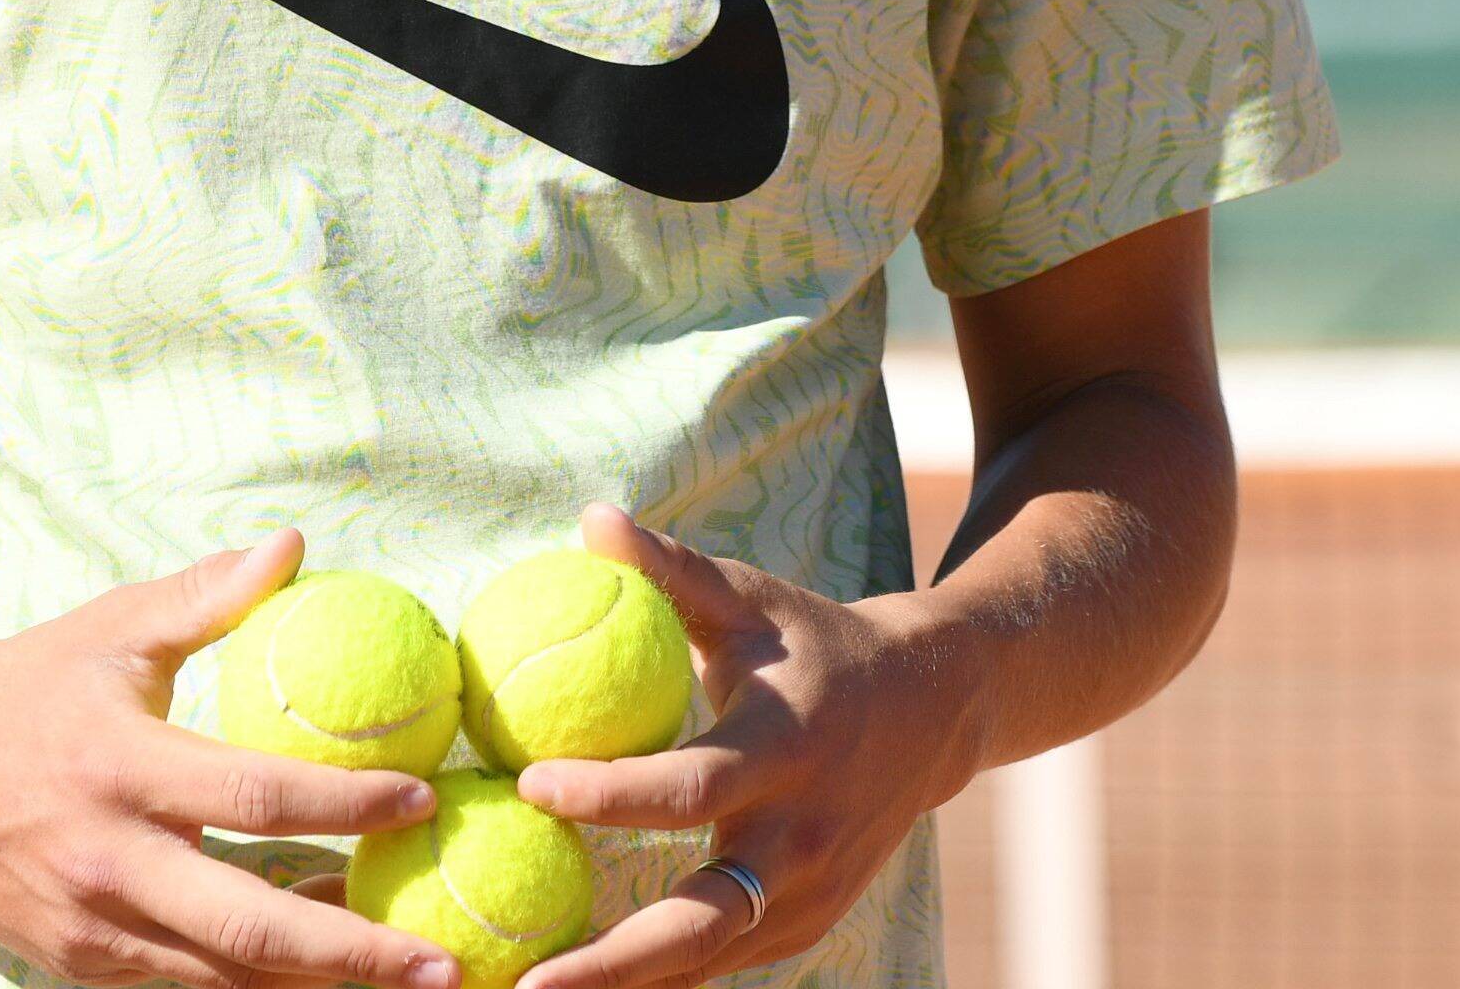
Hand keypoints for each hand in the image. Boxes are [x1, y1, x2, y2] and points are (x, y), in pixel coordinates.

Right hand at [0, 526, 465, 988]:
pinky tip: (320, 965)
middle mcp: (105, 860)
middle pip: (249, 929)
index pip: (252, 795)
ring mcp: (90, 926)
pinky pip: (185, 980)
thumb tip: (295, 545)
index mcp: (119, 767)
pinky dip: (256, 979)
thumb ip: (207, 595)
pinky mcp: (79, 962)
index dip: (344, 803)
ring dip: (317, 981)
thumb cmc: (27, 683)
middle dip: (355, 954)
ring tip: (406, 975)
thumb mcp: (113, 627)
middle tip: (442, 965)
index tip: (420, 798)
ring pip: (223, 975)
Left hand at [509, 503, 987, 988]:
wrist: (935, 709)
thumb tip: (591, 518)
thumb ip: (671, 569)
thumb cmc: (816, 644)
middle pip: (701, 920)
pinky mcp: (809, 921)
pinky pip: (725, 960)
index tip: (529, 783)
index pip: (690, 788)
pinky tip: (590, 983)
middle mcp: (802, 835)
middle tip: (524, 982)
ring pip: (709, 958)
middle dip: (612, 963)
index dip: (609, 793)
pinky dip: (661, 978)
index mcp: (785, 749)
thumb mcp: (752, 599)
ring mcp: (810, 891)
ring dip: (625, 985)